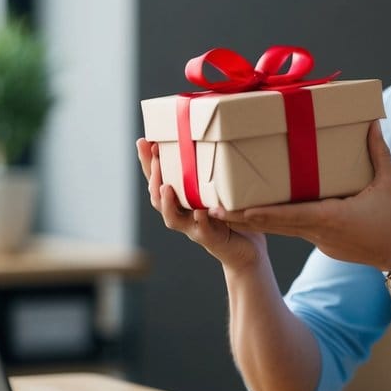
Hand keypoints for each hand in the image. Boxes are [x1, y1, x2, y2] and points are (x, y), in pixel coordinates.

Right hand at [136, 138, 266, 272]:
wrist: (246, 251)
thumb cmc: (231, 216)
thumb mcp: (219, 190)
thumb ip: (211, 172)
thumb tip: (207, 138)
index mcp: (181, 201)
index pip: (158, 179)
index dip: (147, 162)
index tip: (143, 141)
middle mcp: (182, 214)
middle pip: (158, 197)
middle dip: (154, 177)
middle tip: (154, 157)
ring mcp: (194, 228)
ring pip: (172, 218)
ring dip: (166, 202)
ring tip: (165, 187)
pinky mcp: (211, 239)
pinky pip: (203, 230)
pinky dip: (200, 221)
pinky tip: (200, 212)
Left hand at [215, 121, 390, 270]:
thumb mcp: (389, 183)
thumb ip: (378, 151)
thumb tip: (372, 121)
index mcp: (330, 217)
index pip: (285, 215)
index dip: (256, 213)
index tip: (230, 209)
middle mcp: (317, 231)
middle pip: (272, 224)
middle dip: (240, 218)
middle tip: (210, 209)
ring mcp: (317, 240)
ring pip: (279, 228)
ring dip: (253, 220)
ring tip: (225, 210)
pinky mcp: (321, 243)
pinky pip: (292, 230)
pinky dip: (273, 222)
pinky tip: (258, 213)